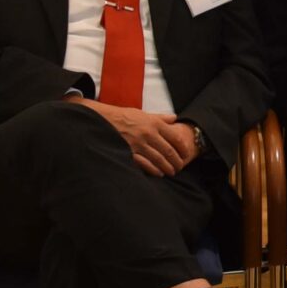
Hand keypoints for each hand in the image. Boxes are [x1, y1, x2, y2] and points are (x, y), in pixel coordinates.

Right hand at [75, 99, 190, 176]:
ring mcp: (138, 144)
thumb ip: (159, 117)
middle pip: (168, 150)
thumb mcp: (142, 114)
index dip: (183, 148)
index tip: (186, 154)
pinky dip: (154, 170)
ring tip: (172, 172)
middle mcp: (148, 133)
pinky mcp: (128, 152)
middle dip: (177, 161)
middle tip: (180, 166)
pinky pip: (145, 164)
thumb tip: (174, 118)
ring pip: (159, 159)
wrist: (100, 119)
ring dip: (167, 167)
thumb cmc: (122, 117)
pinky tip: (159, 174)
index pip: (175, 137)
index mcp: (154, 123)